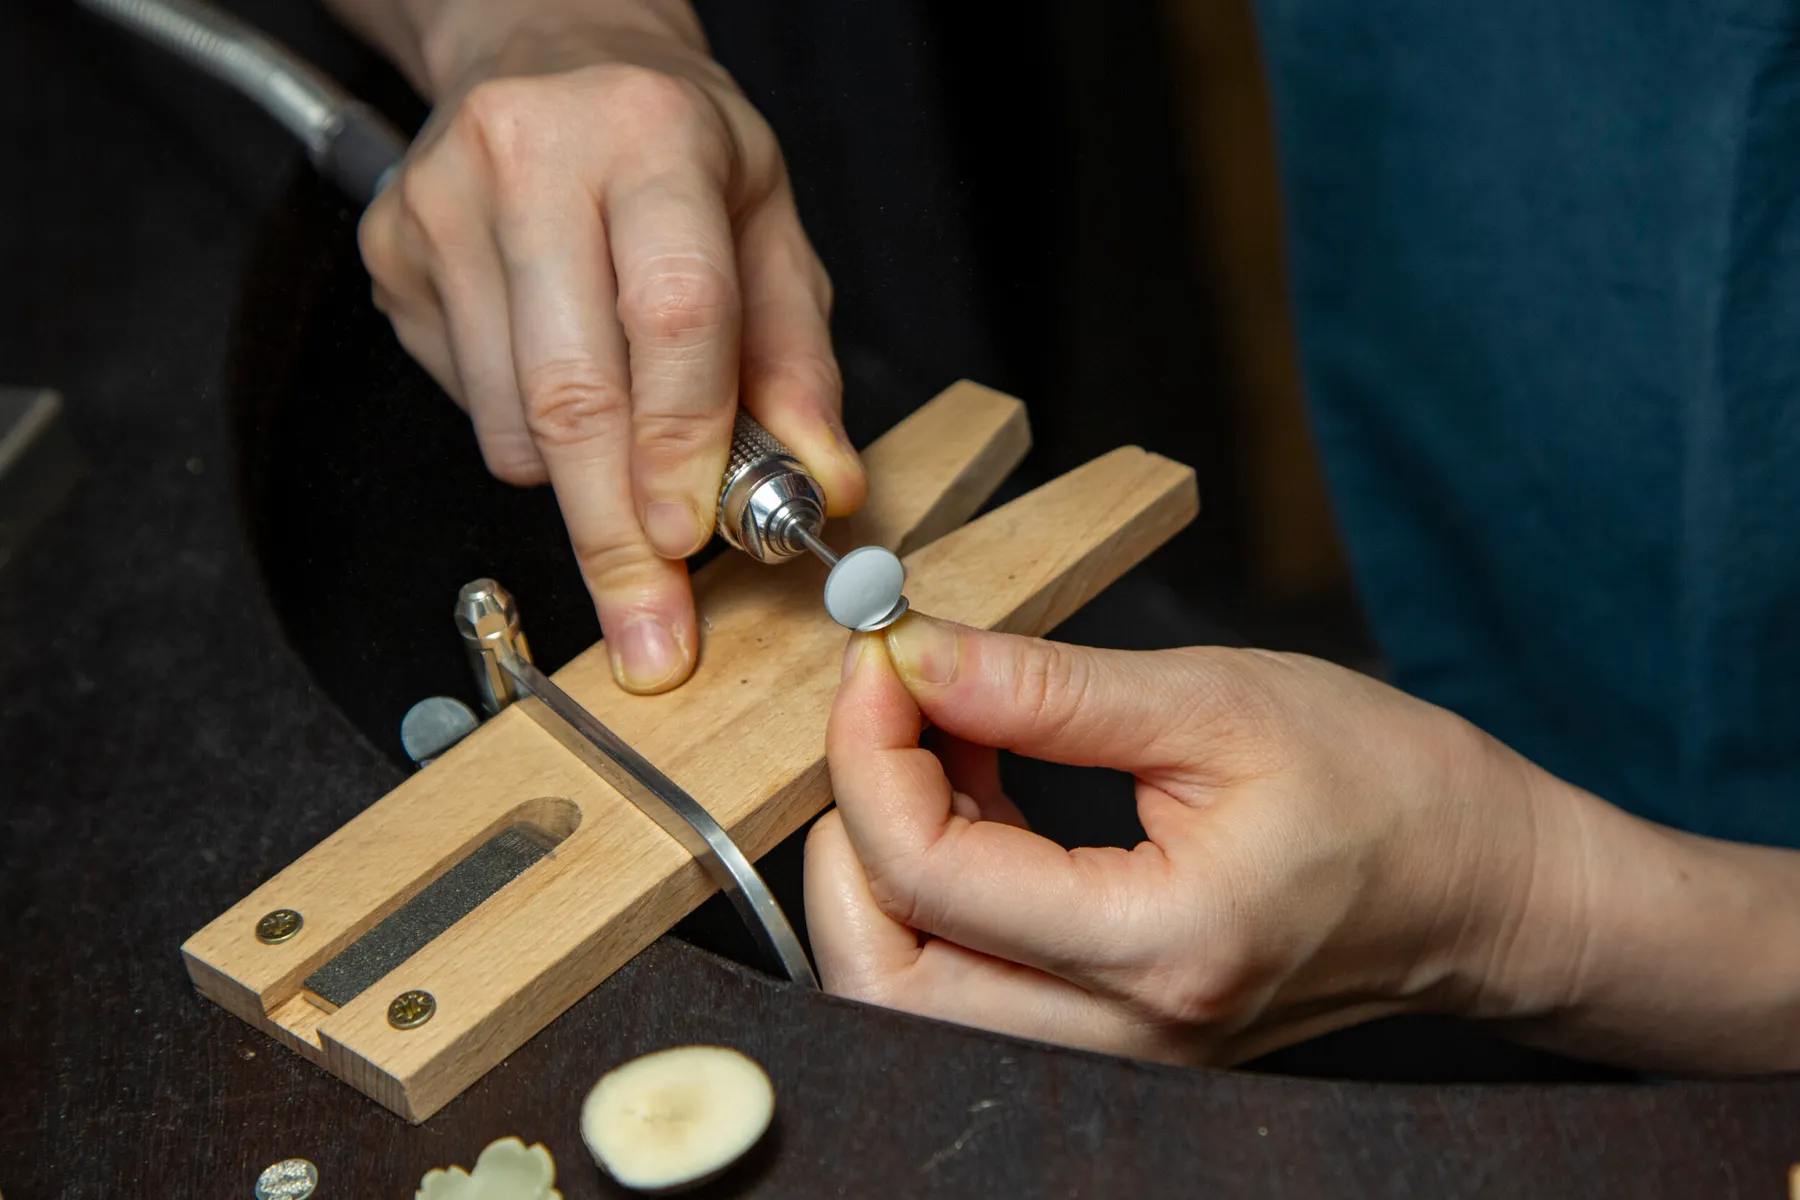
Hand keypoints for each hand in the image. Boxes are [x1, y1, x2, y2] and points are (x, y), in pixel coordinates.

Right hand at [356, 1, 864, 691]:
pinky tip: (555, 365)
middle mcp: (530, 158)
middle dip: (614, 535)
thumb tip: (816, 486)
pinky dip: (528, 437)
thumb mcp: (768, 225)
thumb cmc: (670, 142)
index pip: (672, 316)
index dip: (682, 448)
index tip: (689, 546)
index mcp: (649, 138)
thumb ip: (796, 363)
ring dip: (582, 479)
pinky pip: (468, 408)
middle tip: (649, 631)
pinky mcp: (389, 256)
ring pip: (511, 423)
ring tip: (625, 429)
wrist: (546, 47)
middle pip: (571, 393)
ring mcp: (441, 207)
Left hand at [806, 614, 1563, 1065]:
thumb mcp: (1217, 703)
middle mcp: (1120, 1033)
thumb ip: (1048, 688)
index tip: (882, 659)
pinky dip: (938, 882)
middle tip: (884, 721)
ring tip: (943, 740)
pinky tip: (978, 783)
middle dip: (849, 836)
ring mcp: (1112, 1051)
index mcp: (1158, 945)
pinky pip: (967, 980)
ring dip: (888, 860)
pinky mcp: (1108, 1034)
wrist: (1481, 890)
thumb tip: (914, 655)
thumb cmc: (1388, 789)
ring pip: (909, 993)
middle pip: (884, 975)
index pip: (930, 875)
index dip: (870, 753)